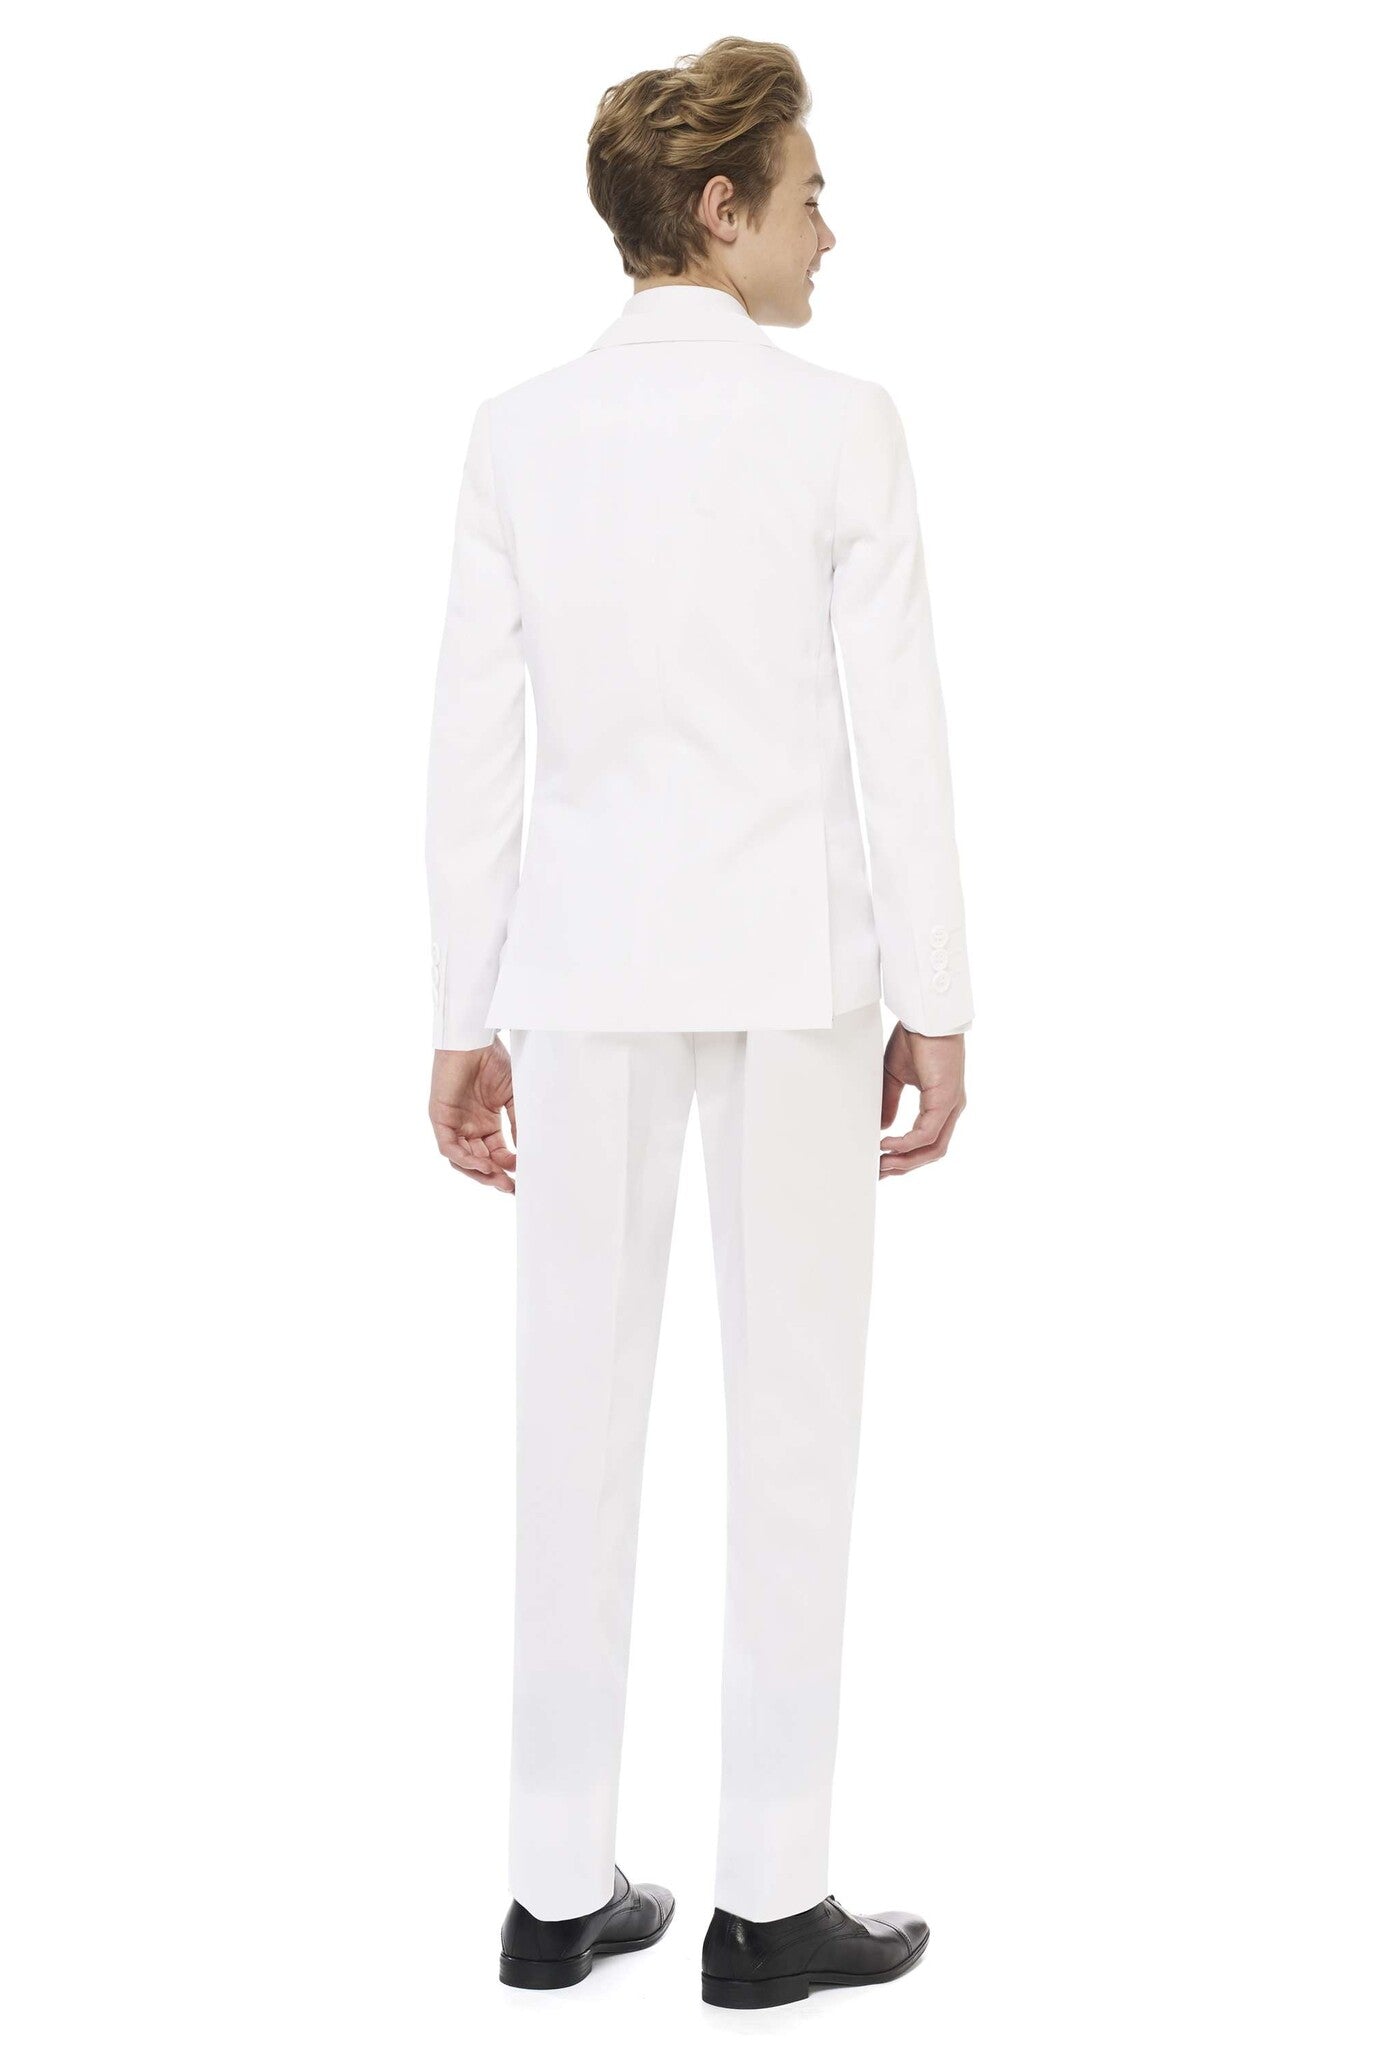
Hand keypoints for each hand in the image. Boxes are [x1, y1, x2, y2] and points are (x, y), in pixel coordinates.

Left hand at [429, 1041, 517, 1193]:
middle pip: (480, 1162)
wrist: (474, 1039)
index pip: (496, 1153)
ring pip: (463, 1160)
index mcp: (486, 1123)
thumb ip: (518, 1123)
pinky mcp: (440, 1118)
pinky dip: (465, 1159)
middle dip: (495, 1177)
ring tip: (499, 1180)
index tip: (524, 1175)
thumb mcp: (512, 1097)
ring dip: (480, 1173)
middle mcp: (469, 1127)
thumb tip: (527, 1150)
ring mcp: (453, 1124)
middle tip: (511, 1188)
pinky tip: (483, 1164)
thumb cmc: (493, 1061)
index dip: (509, 1166)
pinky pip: (449, 1148)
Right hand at [878, 1025, 965, 1178]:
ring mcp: (952, 1105)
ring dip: (906, 1161)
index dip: (906, 1157)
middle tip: (880, 1172)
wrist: (926, 1016)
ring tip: (882, 1163)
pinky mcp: (947, 1099)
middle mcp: (951, 1108)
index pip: (928, 1142)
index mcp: (942, 1104)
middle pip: (932, 1152)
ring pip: (933, 1148)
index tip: (883, 1164)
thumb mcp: (895, 1076)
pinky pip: (927, 1133)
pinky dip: (906, 1144)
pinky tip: (887, 1144)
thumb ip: (891, 1102)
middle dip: (905, 1166)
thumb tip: (882, 1127)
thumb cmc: (917, 1039)